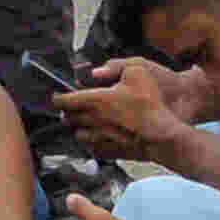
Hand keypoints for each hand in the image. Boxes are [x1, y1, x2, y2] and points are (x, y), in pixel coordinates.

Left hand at [53, 56, 205, 158]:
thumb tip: (97, 72)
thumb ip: (114, 68)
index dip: (58, 97)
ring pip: (79, 135)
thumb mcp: (137, 71)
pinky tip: (100, 138)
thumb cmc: (150, 103)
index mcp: (95, 100)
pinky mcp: (110, 152)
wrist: (162, 133)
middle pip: (69, 118)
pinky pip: (94, 150)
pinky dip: (93, 144)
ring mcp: (100, 138)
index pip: (64, 100)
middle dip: (68, 113)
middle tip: (72, 108)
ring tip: (86, 123)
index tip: (57, 96)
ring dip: (79, 128)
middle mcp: (93, 120)